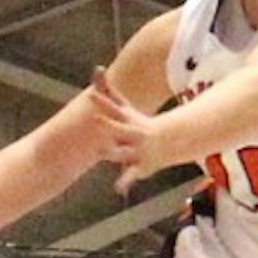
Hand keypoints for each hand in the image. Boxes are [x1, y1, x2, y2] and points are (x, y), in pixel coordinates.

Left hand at [88, 68, 166, 194]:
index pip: (113, 109)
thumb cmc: (139, 123)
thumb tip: (97, 69)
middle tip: (95, 120)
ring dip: (113, 153)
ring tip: (100, 152)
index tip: (90, 95)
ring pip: (123, 153)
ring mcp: (137, 150)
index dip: (102, 102)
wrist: (167, 142)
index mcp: (128, 120)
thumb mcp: (126, 108)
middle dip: (108, 125)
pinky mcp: (139, 166)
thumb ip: (110, 92)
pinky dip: (124, 182)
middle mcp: (133, 134)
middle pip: (118, 129)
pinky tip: (117, 188)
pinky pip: (131, 175)